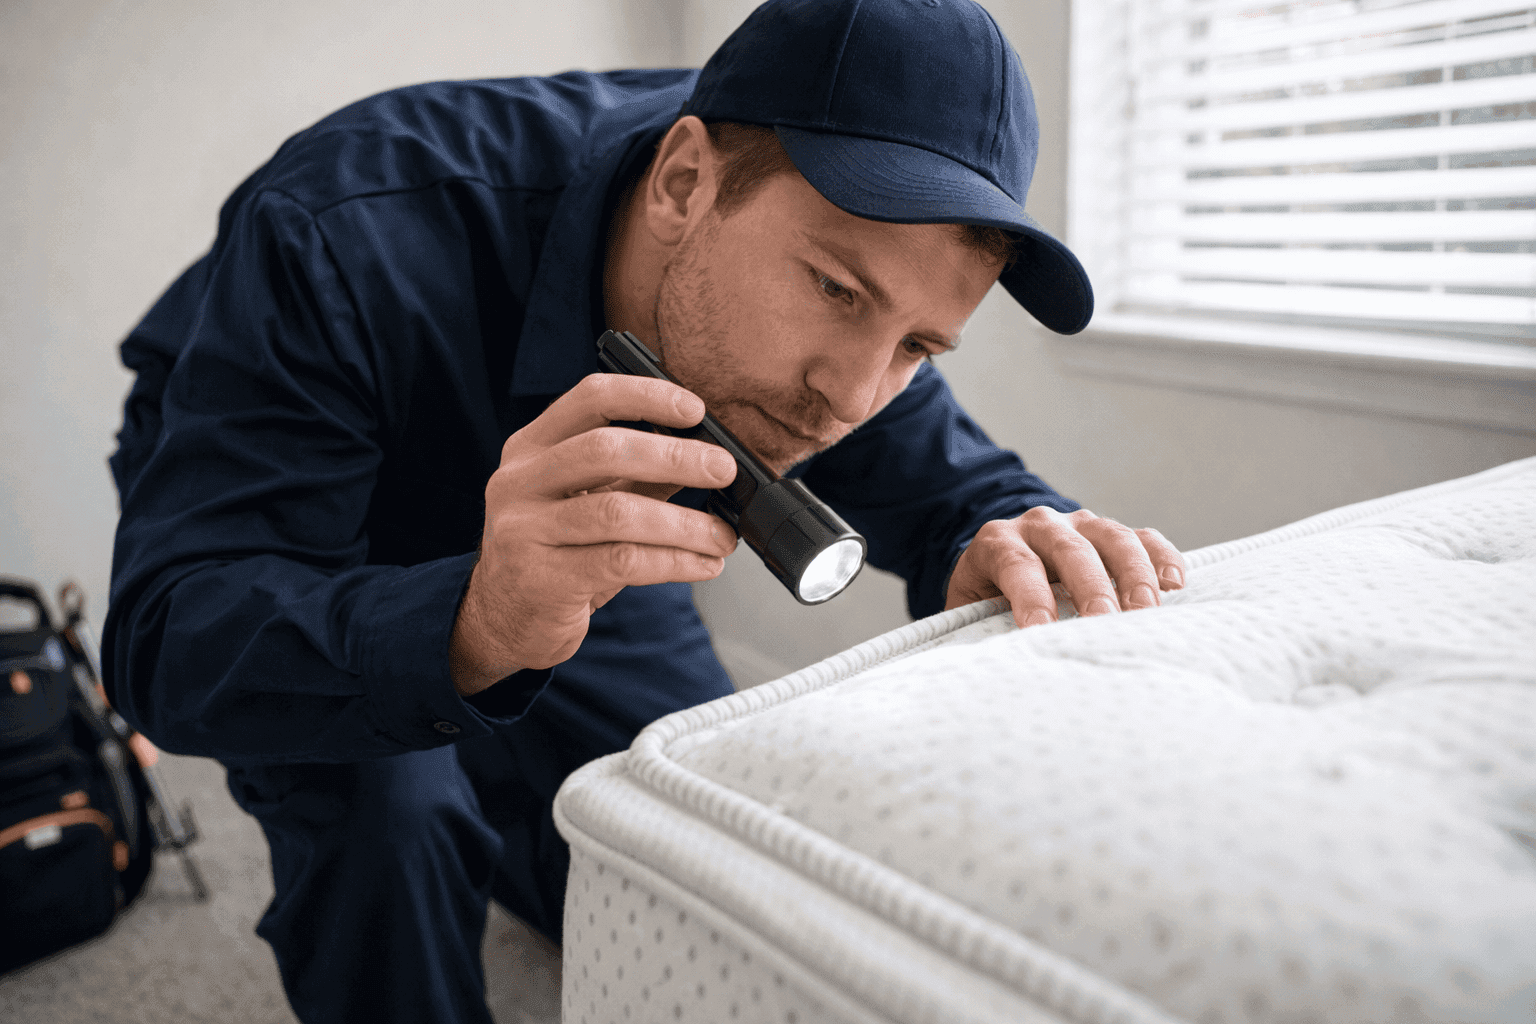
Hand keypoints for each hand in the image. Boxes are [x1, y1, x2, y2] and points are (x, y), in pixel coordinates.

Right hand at [450, 373, 738, 694]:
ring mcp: (524, 530)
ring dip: (684, 524)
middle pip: (603, 451)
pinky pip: (622, 562)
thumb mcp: (588, 501)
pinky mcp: (541, 579)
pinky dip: (674, 561)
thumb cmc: (554, 553)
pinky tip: (702, 565)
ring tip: (722, 536)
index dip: (647, 396)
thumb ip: (637, 475)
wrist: (504, 619)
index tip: (695, 410)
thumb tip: (708, 458)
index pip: (590, 399)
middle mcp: (519, 481)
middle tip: (722, 471)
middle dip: (675, 457)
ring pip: (617, 513)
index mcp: (531, 448)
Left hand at [943, 507, 1185, 627]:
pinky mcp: (1111, 535)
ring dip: (1133, 573)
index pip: (1016, 564)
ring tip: (1146, 611)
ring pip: (1112, 537)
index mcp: (997, 542)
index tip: (1042, 632)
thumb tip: (991, 669)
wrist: (1001, 563)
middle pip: (1069, 549)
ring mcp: (1080, 524)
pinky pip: (1142, 537)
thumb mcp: (970, 611)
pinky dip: (1161, 557)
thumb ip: (977, 630)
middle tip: (1104, 623)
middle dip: (1089, 587)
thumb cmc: (986, 599)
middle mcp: (1040, 526)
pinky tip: (1175, 583)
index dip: (1030, 597)